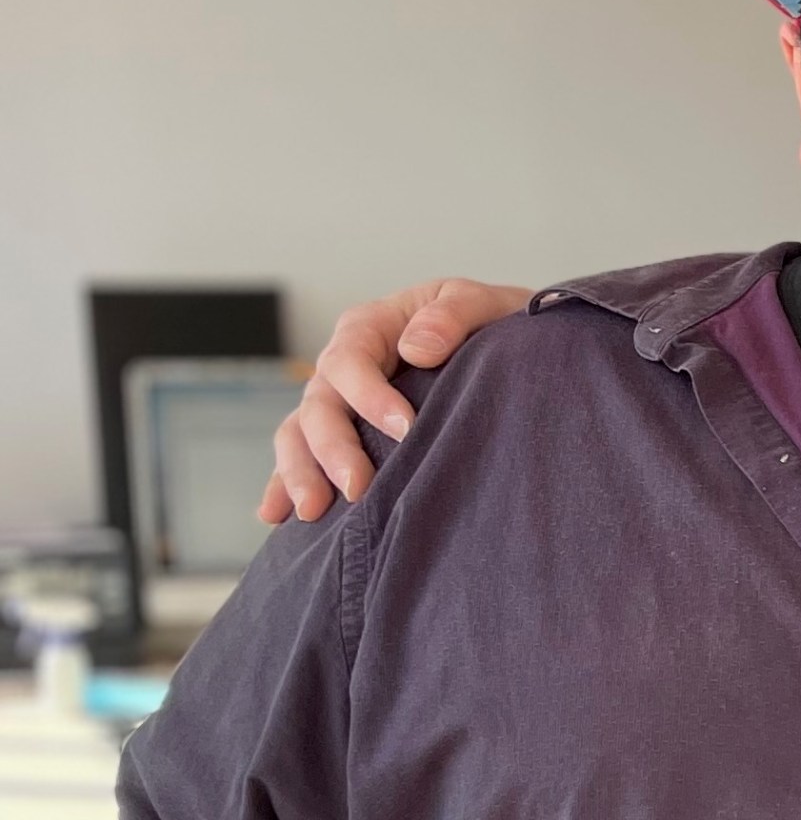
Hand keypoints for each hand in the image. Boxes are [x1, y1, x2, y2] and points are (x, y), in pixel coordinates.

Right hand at [261, 280, 534, 523]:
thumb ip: (452, 315)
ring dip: (300, 473)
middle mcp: (342, 365)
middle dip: (333, 449)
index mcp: (369, 328)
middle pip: (319, 406)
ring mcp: (336, 401)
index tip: (405, 430)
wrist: (505, 348)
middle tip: (357, 488)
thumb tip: (416, 349)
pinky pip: (301, 457)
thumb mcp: (480, 303)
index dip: (370, 395)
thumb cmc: (489, 323)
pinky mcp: (341, 433)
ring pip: (299, 435)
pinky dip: (284, 485)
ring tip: (313, 512)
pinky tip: (277, 516)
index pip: (350, 361)